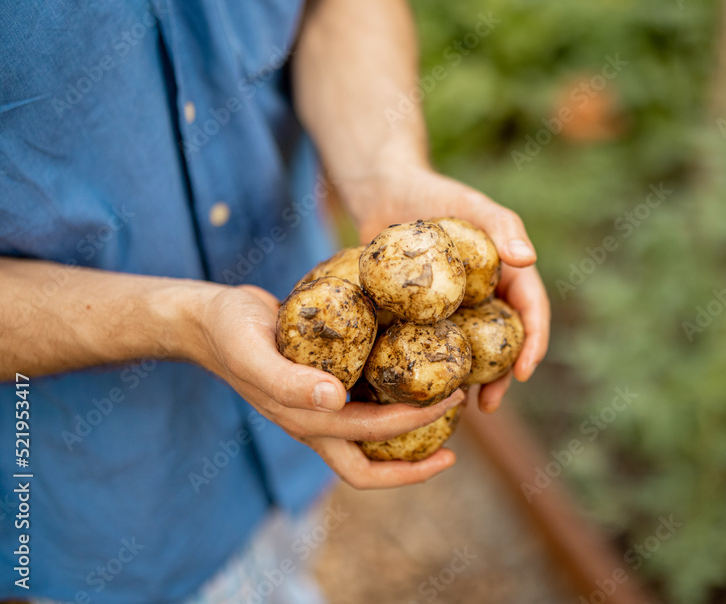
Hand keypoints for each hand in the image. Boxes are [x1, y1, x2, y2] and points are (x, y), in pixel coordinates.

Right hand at [184, 283, 463, 488]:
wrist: (210, 319)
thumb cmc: (229, 332)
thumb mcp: (252, 350)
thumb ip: (288, 380)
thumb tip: (336, 400)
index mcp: (305, 421)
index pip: (369, 441)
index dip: (413, 432)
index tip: (449, 406)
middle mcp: (317, 423)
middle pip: (374, 462)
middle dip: (420, 448)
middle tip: (461, 407)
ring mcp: (319, 408)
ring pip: (371, 440)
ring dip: (409, 432)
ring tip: (449, 402)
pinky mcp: (322, 385)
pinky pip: (363, 405)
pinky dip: (391, 398)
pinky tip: (414, 371)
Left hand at [348, 166, 550, 412]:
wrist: (383, 193)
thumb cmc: (433, 193)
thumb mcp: (471, 205)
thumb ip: (502, 226)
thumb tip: (529, 259)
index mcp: (506, 276)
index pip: (530, 312)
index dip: (533, 344)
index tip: (523, 371)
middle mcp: (483, 299)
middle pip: (500, 345)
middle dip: (500, 379)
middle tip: (490, 404)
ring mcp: (452, 312)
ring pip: (466, 354)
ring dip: (466, 384)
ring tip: (456, 409)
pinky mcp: (419, 318)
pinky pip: (427, 348)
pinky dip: (428, 371)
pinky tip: (416, 395)